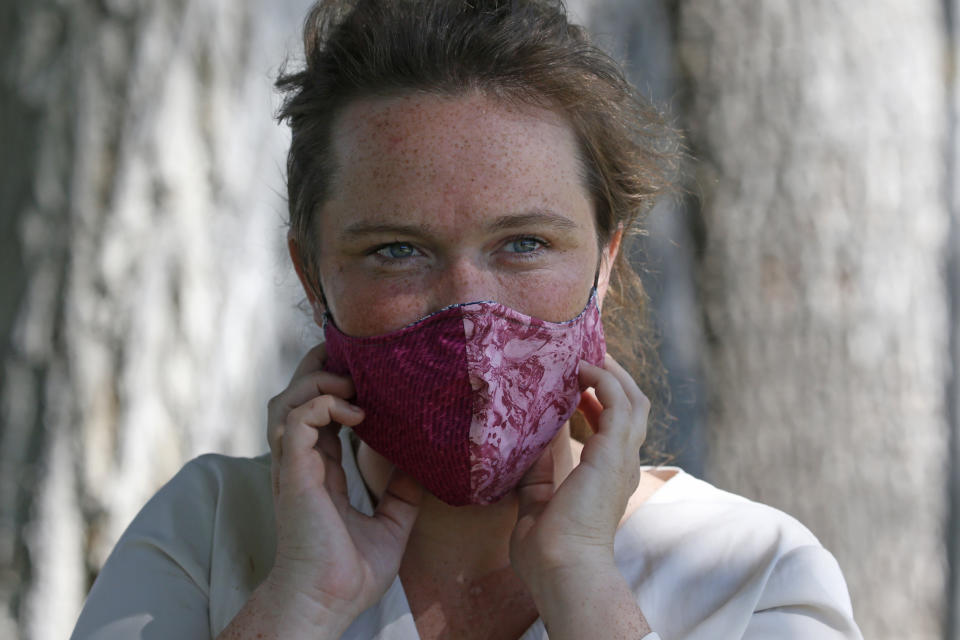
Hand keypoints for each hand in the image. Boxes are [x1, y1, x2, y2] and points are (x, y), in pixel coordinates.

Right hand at [263, 344, 421, 631]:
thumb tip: (423, 471)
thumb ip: (401, 496)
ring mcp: (293, 467)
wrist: (327, 602)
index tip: (367, 377)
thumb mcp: (390, 527)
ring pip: (288, 401)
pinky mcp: (294, 472)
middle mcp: (300, 464)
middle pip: (294, 398)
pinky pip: (298, 419)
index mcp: (318, 473)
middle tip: (351, 359)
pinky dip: (323, 404)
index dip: (334, 389)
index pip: (317, 416)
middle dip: (316, 370)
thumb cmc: (350, 575)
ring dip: (318, 381)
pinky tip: (355, 412)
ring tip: (353, 382)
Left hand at [509, 353, 648, 588]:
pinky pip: (617, 401)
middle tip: (586, 357)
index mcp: (608, 479)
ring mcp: (622, 458)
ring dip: (611, 373)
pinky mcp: (613, 451)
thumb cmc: (547, 551)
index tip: (578, 382)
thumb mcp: (536, 504)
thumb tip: (532, 442)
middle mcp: (621, 466)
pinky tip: (582, 369)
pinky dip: (603, 379)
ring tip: (586, 354)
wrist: (562, 568)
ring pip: (632, 399)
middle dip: (612, 379)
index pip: (614, 429)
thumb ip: (538, 474)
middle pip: (632, 408)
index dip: (599, 401)